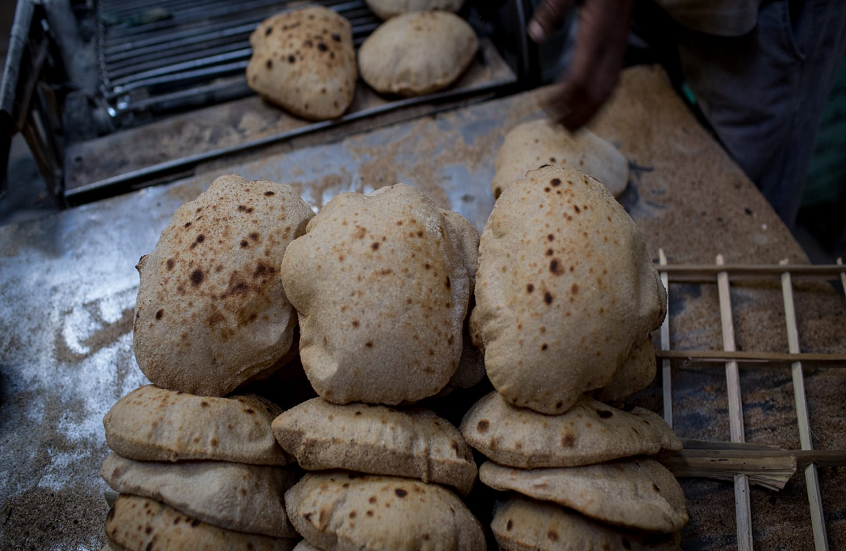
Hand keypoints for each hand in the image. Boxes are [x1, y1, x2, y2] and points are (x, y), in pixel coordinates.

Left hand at [528, 0, 634, 129]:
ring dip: (592, 110)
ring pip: (610, 86)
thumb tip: (537, 35)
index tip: (547, 108)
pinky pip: (613, 76)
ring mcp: (619, 43)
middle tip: (560, 129)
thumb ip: (553, 9)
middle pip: (599, 89)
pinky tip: (590, 103)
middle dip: (580, 113)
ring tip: (573, 126)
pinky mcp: (620, 42)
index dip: (564, 97)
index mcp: (599, 30)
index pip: (581, 75)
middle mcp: (613, 41)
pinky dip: (601, 96)